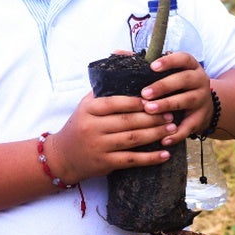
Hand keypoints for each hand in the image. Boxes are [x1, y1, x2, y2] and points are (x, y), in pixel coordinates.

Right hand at [47, 91, 177, 184]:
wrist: (62, 157)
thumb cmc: (79, 127)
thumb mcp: (85, 106)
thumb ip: (102, 93)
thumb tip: (125, 71)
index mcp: (89, 109)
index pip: (115, 103)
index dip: (136, 101)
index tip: (154, 99)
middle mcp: (93, 127)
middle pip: (128, 121)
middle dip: (152, 117)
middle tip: (170, 113)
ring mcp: (99, 146)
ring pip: (132, 139)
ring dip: (155, 134)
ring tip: (172, 129)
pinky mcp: (105, 163)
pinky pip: (132, 160)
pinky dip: (150, 158)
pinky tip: (165, 154)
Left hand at [143, 52, 215, 144]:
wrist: (201, 105)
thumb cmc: (175, 84)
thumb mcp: (166, 71)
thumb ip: (142, 62)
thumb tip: (116, 53)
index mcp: (190, 65)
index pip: (183, 58)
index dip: (169, 61)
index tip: (152, 66)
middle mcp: (199, 79)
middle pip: (184, 79)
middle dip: (163, 86)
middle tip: (144, 93)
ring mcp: (202, 99)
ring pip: (187, 100)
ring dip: (167, 105)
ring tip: (150, 110)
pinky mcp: (200, 118)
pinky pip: (189, 127)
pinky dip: (176, 134)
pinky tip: (163, 139)